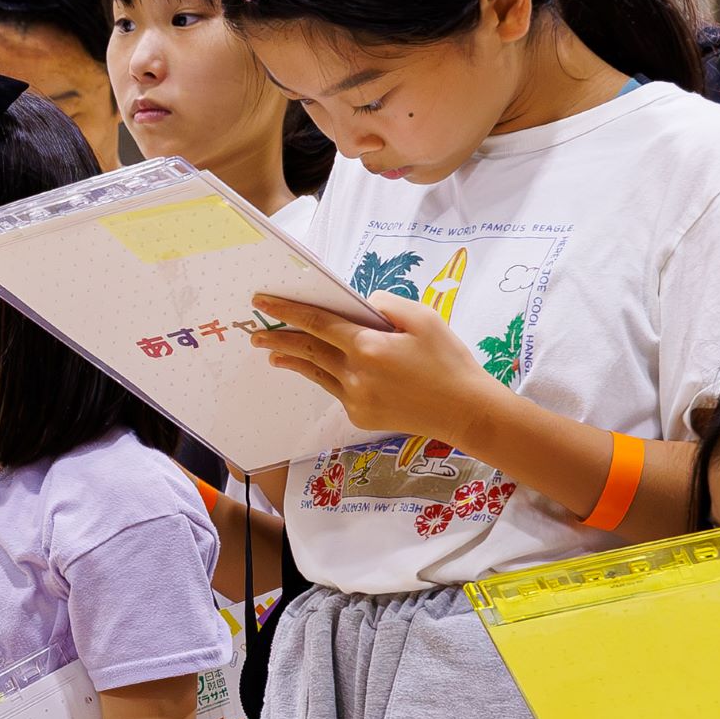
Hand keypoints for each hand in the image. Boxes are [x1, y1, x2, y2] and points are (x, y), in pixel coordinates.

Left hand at [249, 291, 494, 444]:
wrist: (464, 411)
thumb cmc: (449, 360)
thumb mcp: (425, 319)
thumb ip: (388, 305)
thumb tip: (361, 304)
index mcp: (368, 347)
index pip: (318, 323)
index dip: (288, 311)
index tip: (263, 303)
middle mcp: (354, 375)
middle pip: (307, 350)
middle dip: (278, 339)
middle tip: (255, 331)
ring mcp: (354, 399)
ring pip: (316, 373)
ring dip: (292, 361)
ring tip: (273, 353)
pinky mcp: (358, 415)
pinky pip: (336, 390)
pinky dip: (327, 376)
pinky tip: (322, 370)